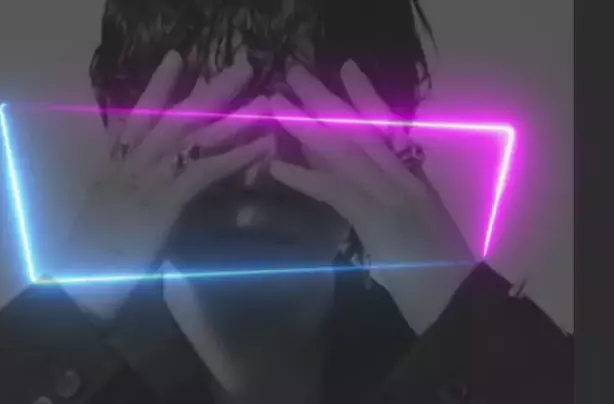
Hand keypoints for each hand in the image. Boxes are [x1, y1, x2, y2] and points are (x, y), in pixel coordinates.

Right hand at [53, 49, 271, 318]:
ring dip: (231, 117)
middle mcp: (129, 163)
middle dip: (208, 91)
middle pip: (173, 117)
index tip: (176, 58)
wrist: (77, 287)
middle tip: (241, 68)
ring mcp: (145, 180)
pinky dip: (235, 157)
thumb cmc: (88, 259)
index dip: (157, 86)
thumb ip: (125, 188)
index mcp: (112, 165)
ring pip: (193, 138)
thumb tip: (149, 175)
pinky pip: (205, 172)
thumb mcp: (104, 214)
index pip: (135, 116)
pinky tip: (261, 146)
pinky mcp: (163, 203)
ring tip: (261, 100)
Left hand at [267, 61, 476, 332]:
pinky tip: (277, 167)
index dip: (366, 96)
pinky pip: (335, 191)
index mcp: (412, 177)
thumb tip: (363, 189)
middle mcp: (402, 177)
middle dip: (325, 98)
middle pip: (359, 128)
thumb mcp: (418, 226)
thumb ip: (396, 202)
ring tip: (275, 105)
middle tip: (295, 71)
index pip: (387, 128)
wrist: (455, 299)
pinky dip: (305, 177)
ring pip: (344, 149)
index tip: (347, 68)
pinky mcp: (376, 217)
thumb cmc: (437, 272)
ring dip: (306, 125)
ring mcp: (390, 194)